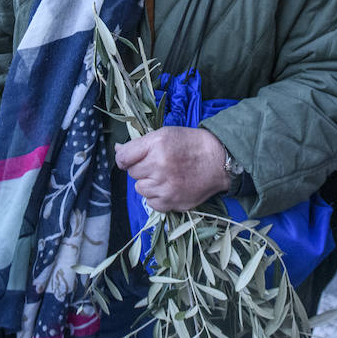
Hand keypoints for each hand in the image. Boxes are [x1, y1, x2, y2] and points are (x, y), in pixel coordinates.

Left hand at [115, 126, 229, 212]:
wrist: (218, 161)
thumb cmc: (191, 144)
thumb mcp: (165, 134)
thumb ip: (139, 144)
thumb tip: (117, 151)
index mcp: (157, 145)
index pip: (124, 158)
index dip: (124, 158)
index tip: (130, 159)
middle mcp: (159, 166)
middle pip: (132, 174)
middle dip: (142, 169)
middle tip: (158, 164)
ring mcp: (166, 187)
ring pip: (140, 189)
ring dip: (148, 183)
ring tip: (165, 176)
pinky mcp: (172, 202)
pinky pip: (151, 203)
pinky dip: (157, 197)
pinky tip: (169, 187)